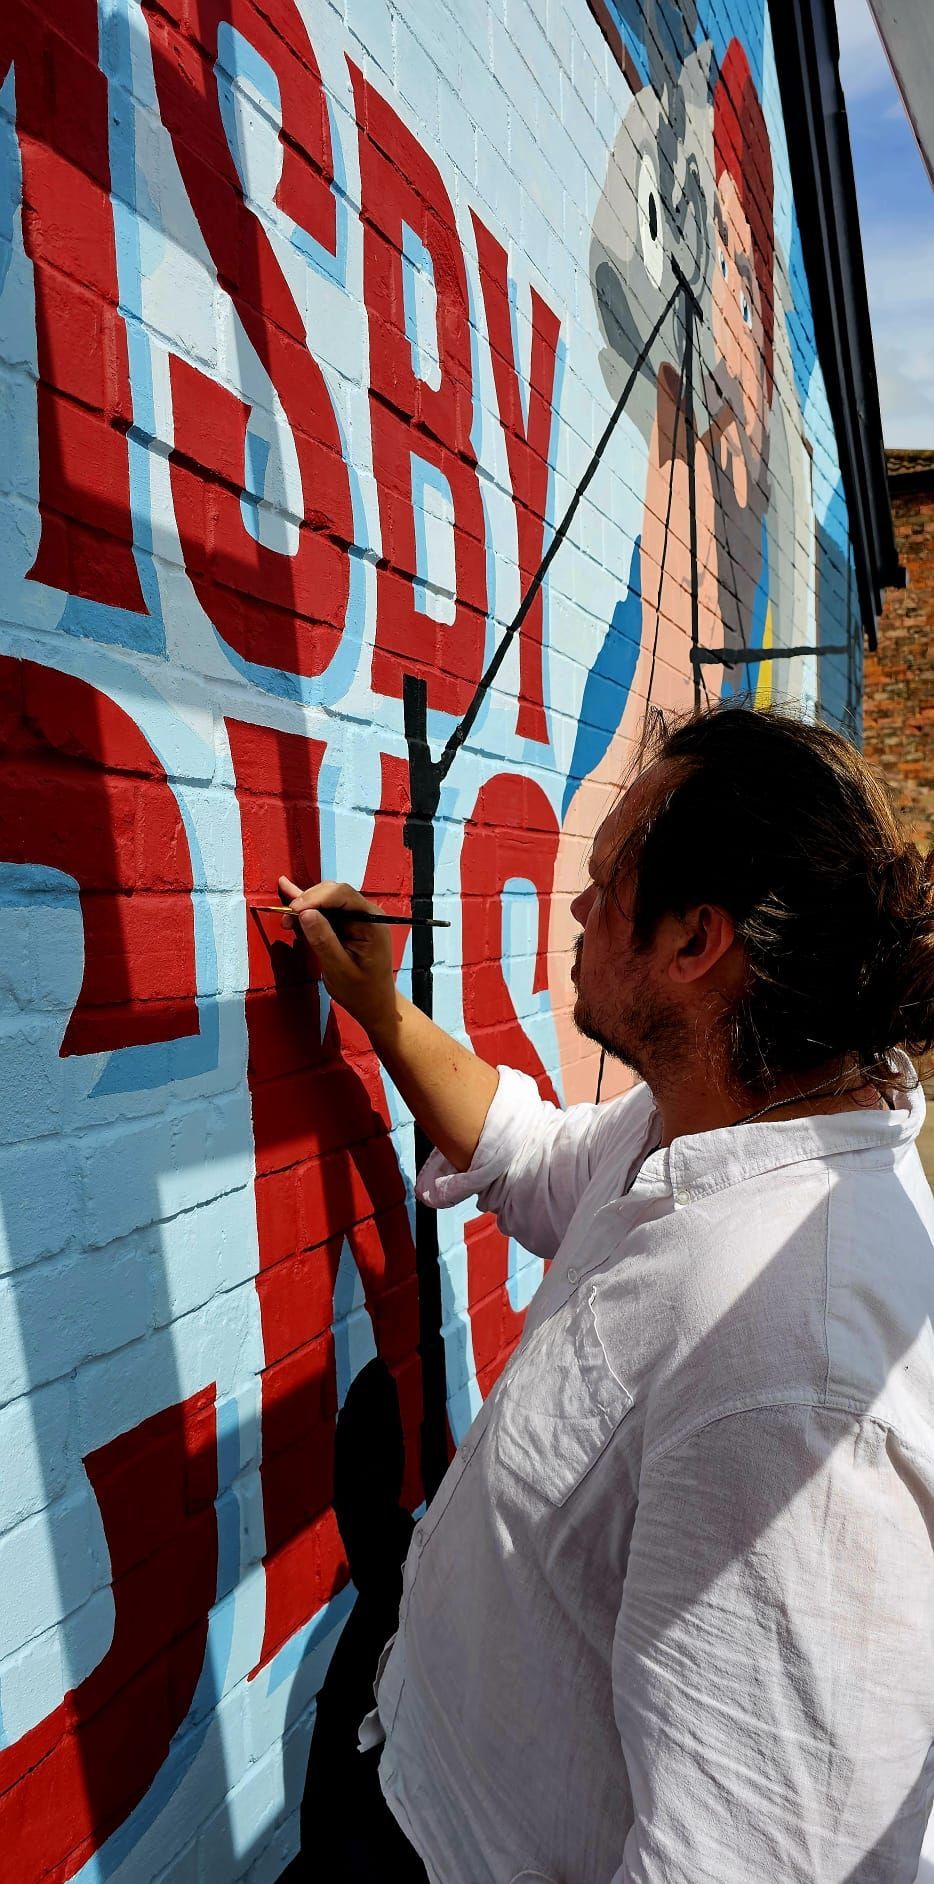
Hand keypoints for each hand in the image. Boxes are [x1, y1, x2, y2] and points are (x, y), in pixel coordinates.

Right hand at [277, 876, 397, 1039]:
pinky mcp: (346, 925)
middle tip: (287, 918)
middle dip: (308, 901)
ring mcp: (356, 918)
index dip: (316, 898)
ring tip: (287, 918)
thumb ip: (323, 940)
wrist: (373, 1004)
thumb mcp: (339, 969)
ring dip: (305, 906)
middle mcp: (366, 914)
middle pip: (333, 893)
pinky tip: (289, 892)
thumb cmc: (361, 991)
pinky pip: (326, 911)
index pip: (343, 895)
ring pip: (327, 900)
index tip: (294, 910)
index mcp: (372, 922)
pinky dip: (308, 907)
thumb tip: (304, 913)